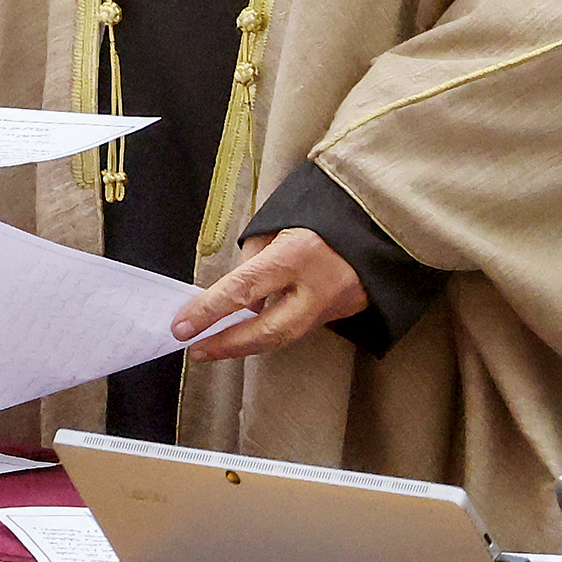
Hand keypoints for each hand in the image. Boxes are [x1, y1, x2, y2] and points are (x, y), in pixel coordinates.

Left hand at [170, 228, 367, 360]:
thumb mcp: (279, 222)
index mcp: (296, 254)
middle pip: (269, 331)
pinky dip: (277, 330)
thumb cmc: (321, 210)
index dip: (209, 311)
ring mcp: (336, 304)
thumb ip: (255, 258)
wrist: (380, 217)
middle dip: (229, 345)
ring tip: (217, 345)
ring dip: (250, 344)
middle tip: (197, 350)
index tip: (182, 327)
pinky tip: (254, 331)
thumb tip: (240, 297)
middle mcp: (317, 286)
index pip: (243, 289)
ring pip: (287, 336)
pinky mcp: (346, 312)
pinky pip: (303, 325)